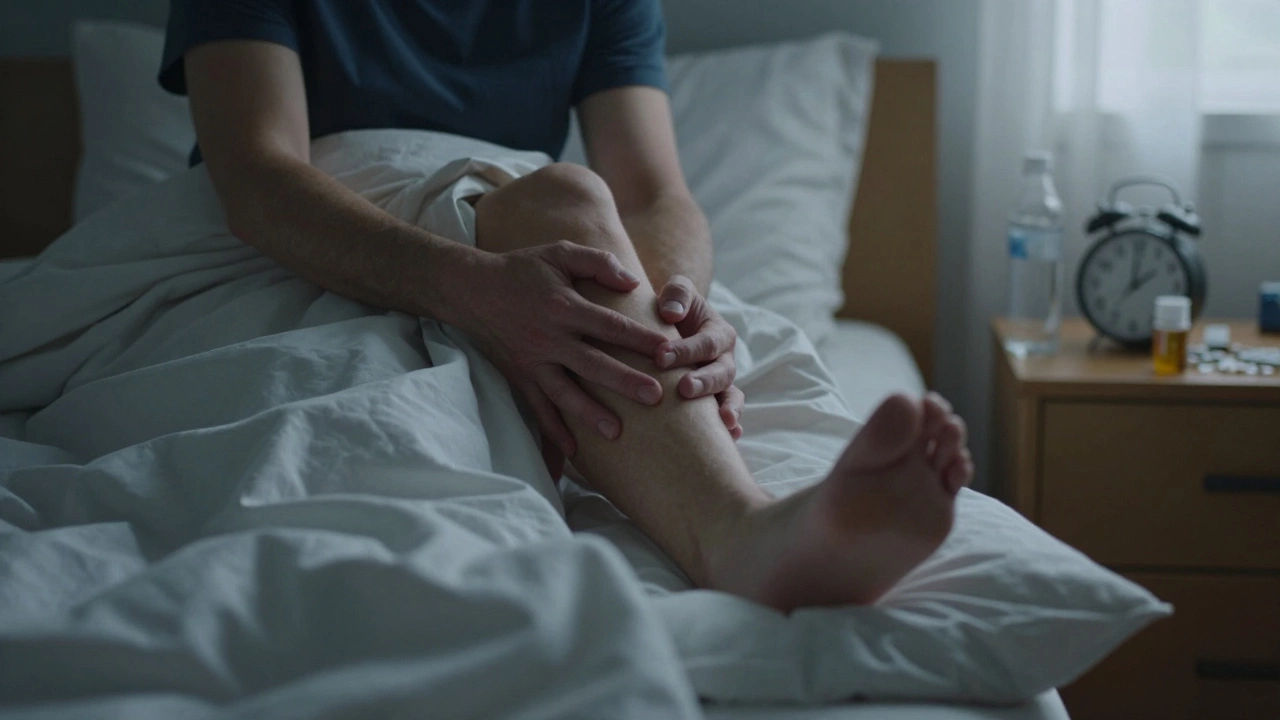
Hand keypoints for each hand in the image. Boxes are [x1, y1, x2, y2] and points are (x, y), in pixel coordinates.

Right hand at [448, 241, 669, 457]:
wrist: (471, 290)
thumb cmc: (522, 269)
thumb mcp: (559, 253)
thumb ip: (598, 262)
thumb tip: (633, 282)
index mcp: (564, 307)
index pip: (611, 326)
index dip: (641, 339)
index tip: (667, 352)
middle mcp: (550, 338)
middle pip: (594, 364)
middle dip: (626, 382)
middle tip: (656, 397)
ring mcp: (534, 362)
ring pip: (565, 393)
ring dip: (590, 414)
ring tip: (617, 433)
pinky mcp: (520, 377)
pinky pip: (538, 409)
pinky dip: (553, 432)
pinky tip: (573, 452)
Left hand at [653, 275, 743, 439]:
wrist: (670, 329)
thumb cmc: (672, 309)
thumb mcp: (678, 291)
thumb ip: (678, 293)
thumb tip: (671, 313)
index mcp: (718, 333)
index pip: (707, 342)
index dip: (687, 350)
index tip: (661, 357)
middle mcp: (725, 360)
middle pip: (722, 373)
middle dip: (705, 381)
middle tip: (684, 389)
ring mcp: (722, 385)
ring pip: (731, 397)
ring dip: (727, 408)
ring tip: (723, 421)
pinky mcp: (714, 404)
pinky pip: (727, 416)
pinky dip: (731, 428)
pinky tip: (728, 439)